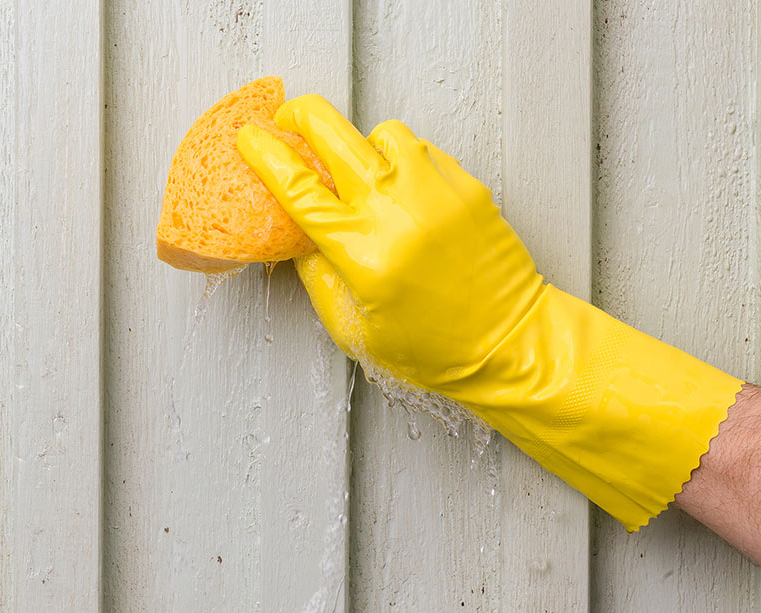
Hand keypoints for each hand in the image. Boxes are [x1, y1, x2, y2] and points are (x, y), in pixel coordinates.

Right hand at [238, 95, 543, 395]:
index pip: (298, 186)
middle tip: (290, 120)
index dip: (265, 154)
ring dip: (360, 143)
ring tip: (360, 171)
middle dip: (301, 115)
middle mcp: (397, 210)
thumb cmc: (434, 348)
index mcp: (361, 251)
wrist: (510, 343)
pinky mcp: (466, 186)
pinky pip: (423, 151)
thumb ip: (317, 275)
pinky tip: (404, 191)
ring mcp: (435, 191)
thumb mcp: (353, 328)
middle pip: (332, 132)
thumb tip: (296, 234)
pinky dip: (404, 162)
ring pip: (381, 132)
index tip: (250, 138)